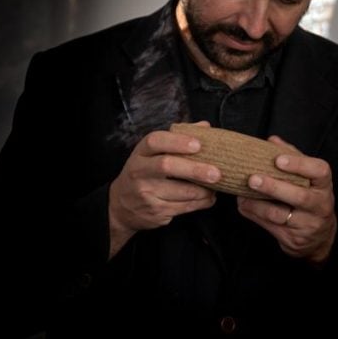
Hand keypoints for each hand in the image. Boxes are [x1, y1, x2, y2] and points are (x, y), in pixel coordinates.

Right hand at [108, 122, 219, 257]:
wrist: (121, 206)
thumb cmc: (145, 172)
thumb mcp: (153, 154)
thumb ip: (178, 138)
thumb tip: (205, 126)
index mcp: (141, 153)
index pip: (155, 141)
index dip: (177, 141)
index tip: (198, 144)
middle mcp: (139, 171)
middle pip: (167, 166)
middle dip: (194, 169)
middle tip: (216, 173)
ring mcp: (145, 193)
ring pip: (180, 191)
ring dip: (203, 190)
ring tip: (217, 185)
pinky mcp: (154, 212)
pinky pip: (183, 207)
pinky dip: (201, 203)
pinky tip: (209, 198)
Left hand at [237, 136, 336, 264]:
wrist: (319, 236)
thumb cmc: (310, 196)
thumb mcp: (308, 178)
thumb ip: (293, 158)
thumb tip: (272, 140)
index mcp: (324, 185)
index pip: (319, 171)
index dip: (299, 164)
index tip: (279, 159)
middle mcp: (320, 205)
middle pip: (299, 196)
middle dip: (274, 187)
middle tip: (253, 179)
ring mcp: (308, 224)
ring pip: (280, 215)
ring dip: (257, 204)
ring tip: (241, 195)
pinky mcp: (294, 239)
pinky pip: (271, 227)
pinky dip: (255, 215)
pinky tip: (244, 205)